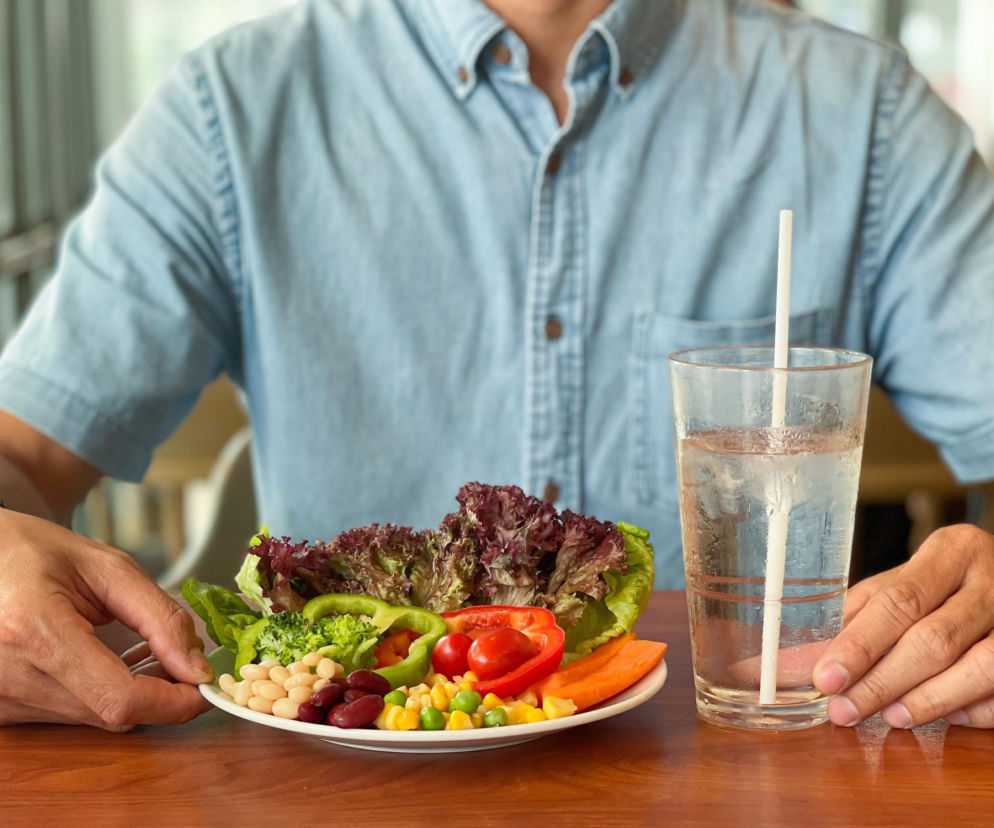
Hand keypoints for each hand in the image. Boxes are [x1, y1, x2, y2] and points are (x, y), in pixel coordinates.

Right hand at [0, 509, 212, 729]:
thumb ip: (160, 618)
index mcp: (35, 630)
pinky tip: (105, 659)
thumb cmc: (37, 553)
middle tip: (179, 657)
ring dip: (129, 692)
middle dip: (158, 692)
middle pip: (110, 712)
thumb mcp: (109, 568)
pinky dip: (99, 693)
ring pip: (92, 717)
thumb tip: (197, 668)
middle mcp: (9, 675)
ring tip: (139, 648)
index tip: (205, 686)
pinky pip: (68, 714)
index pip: (120, 698)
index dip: (173, 702)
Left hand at [813, 523, 993, 728]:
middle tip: (843, 709)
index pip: (899, 601)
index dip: (860, 644)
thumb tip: (801, 660)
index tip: (826, 677)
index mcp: (953, 551)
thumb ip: (860, 614)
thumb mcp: (907, 582)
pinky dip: (972, 710)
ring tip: (888, 717)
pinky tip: (944, 718)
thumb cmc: (947, 584)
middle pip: (933, 640)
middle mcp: (993, 582)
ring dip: (926, 700)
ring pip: (977, 669)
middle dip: (882, 681)